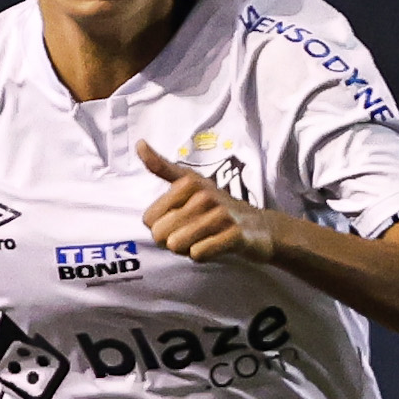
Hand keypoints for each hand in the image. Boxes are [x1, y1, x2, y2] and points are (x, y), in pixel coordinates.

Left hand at [137, 141, 275, 263]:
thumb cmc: (216, 207)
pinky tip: (216, 246)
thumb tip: (139, 144)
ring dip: (187, 248)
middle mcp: (204, 195)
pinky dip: (203, 255)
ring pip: (177, 245)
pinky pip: (198, 254)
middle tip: (194, 232)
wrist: (259, 227)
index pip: (148, 218)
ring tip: (205, 238)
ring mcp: (221, 215)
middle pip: (160, 234)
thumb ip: (162, 166)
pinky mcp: (234, 235)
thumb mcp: (190, 182)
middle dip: (172, 241)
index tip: (179, 219)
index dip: (160, 226)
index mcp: (189, 182)